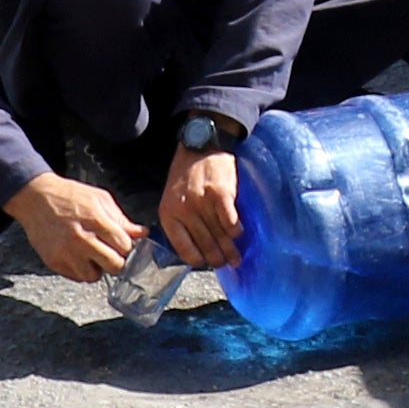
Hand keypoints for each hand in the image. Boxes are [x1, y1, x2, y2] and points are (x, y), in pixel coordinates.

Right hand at [3, 169, 140, 282]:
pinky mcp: (53, 262)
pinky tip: (77, 255)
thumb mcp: (99, 199)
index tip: (123, 245)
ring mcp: (66, 252)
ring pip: (94, 276)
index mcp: (95, 219)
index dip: (126, 247)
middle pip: (114, 266)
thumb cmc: (69, 196)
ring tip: (91, 254)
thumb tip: (142, 233)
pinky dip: (80, 270)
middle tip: (111, 254)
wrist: (35, 198)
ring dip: (97, 268)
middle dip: (117, 261)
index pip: (124, 246)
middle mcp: (80, 239)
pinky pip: (76, 277)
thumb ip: (121, 219)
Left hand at [155, 144, 243, 270]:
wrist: (202, 143)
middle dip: (218, 259)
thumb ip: (182, 222)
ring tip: (237, 258)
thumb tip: (199, 250)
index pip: (184, 248)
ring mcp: (202, 202)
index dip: (198, 260)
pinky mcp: (221, 194)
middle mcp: (184, 210)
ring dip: (231, 250)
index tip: (207, 263)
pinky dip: (236, 230)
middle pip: (205, 245)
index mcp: (169, 214)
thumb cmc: (187, 175)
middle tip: (227, 264)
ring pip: (220, 236)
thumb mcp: (174, 199)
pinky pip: (230, 222)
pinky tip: (239, 233)